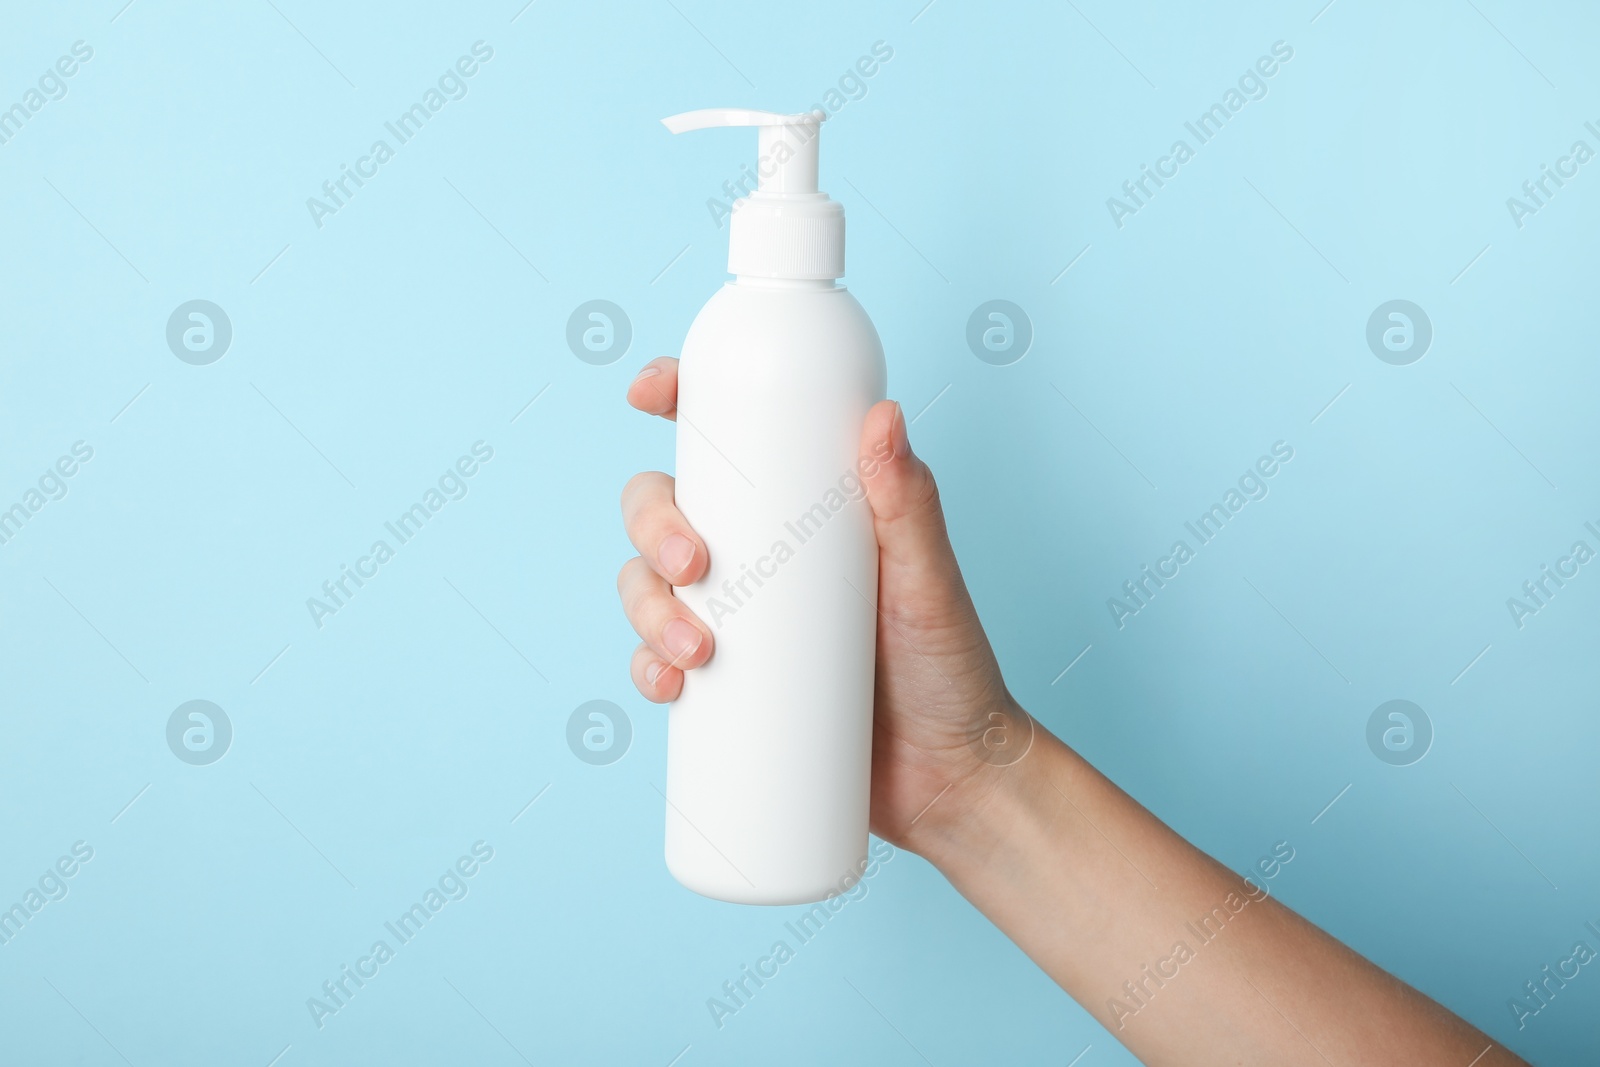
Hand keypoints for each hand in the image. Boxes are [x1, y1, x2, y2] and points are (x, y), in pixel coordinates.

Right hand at [619, 356, 1023, 852]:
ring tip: (694, 651)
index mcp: (801, 507)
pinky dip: (646, 667)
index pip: (728, 438)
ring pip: (645, 583)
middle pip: (662, 507)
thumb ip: (911, 502)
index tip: (651, 393)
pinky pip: (654, 661)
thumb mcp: (931, 581)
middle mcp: (756, 552)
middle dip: (652, 525)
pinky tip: (668, 685)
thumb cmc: (950, 666)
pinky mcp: (721, 685)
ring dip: (644, 607)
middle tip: (693, 565)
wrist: (948, 778)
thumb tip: (883, 415)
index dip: (677, 401)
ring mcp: (735, 617)